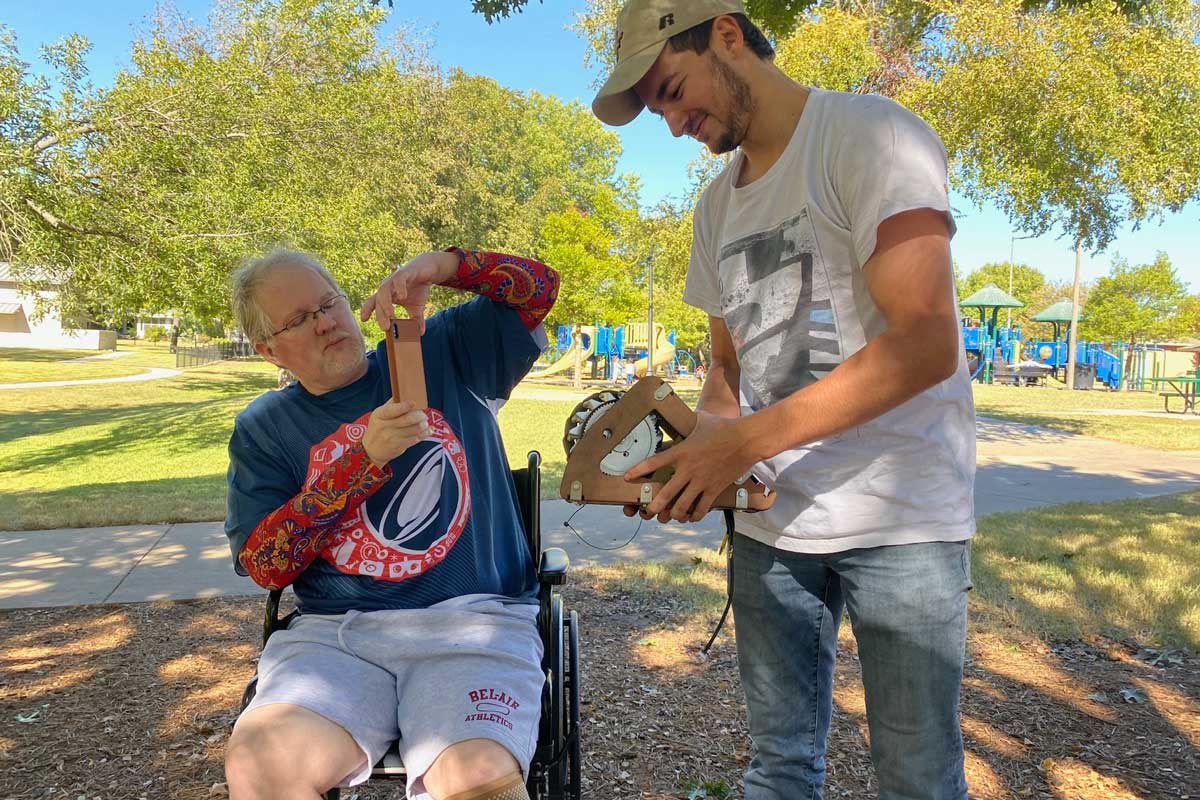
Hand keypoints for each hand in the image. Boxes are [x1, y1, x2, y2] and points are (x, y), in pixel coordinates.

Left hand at [360, 250, 458, 333]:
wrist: (429, 269)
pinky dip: (399, 288)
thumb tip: (421, 333)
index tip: (364, 319)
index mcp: (388, 295)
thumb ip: (417, 320)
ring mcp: (395, 279)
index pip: (373, 302)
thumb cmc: (418, 287)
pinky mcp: (405, 272)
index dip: (367, 309)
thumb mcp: (417, 306)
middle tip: (385, 327)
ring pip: (384, 290)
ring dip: (385, 303)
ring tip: (391, 315)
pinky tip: (403, 297)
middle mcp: (388, 287)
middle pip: (377, 299)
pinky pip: (398, 279)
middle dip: (380, 314)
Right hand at [361, 400, 430, 467]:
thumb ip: (392, 404)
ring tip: (425, 422)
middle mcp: (384, 426)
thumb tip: (406, 392)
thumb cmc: (379, 427)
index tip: (413, 403)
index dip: (404, 406)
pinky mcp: (398, 447)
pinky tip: (429, 430)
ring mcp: (391, 438)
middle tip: (423, 414)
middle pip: (407, 419)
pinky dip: (425, 434)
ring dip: (423, 425)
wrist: (371, 449)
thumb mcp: (379, 414)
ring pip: (414, 430)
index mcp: (379, 415)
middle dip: (419, 415)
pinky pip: (415, 439)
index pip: (391, 410)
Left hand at [624, 412, 757, 522]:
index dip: (638, 471)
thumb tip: (685, 414)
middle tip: (647, 511)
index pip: (654, 462)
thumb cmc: (724, 427)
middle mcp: (688, 469)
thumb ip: (689, 422)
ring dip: (674, 514)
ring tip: (671, 516)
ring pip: (682, 506)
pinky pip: (702, 509)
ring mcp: (701, 481)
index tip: (627, 477)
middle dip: (653, 506)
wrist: (746, 439)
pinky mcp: (714, 489)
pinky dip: (695, 516)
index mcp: (681, 452)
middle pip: (665, 494)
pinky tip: (692, 517)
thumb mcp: (701, 420)